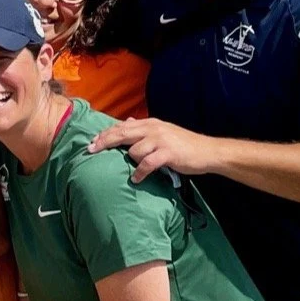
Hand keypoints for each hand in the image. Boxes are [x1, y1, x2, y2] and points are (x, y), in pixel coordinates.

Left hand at [87, 117, 215, 182]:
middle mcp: (154, 129)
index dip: (105, 133)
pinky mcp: (168, 153)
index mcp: (150, 123)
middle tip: (90, 150)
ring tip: (137, 169)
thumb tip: (128, 121)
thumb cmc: (184, 144)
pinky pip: (146, 164)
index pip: (122, 126)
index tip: (92, 141)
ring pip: (134, 150)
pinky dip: (139, 172)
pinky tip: (136, 179)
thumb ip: (145, 128)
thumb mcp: (163, 131)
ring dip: (132, 161)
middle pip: (121, 134)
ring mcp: (161, 140)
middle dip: (104, 142)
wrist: (209, 151)